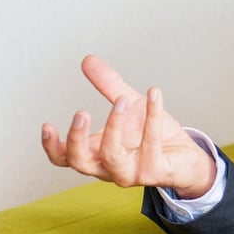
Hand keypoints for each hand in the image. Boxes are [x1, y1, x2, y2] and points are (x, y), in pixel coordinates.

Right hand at [41, 55, 215, 197]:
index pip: (64, 158)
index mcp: (96, 154)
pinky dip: (153, 116)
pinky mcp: (156, 171)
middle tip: (81, 112)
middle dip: (77, 139)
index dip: (52, 146)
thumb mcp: (128, 104)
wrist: (186, 157)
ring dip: (114, 127)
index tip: (47, 124)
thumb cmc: (151, 135)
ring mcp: (131, 173)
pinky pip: (151, 144)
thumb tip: (87, 60)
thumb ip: (109, 86)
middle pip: (81, 162)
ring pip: (113, 157)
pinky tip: (154, 94)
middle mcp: (109, 168)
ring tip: (122, 100)